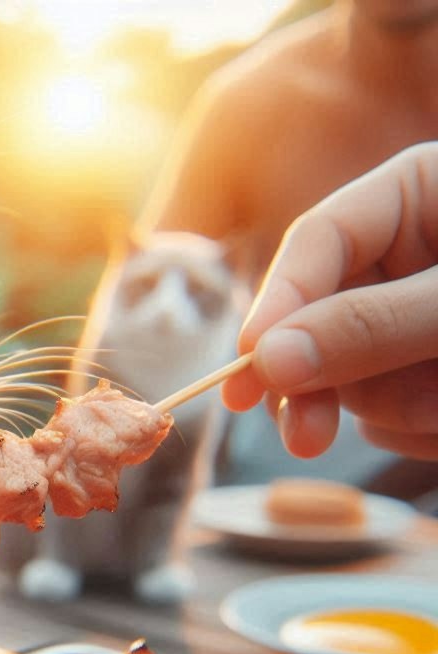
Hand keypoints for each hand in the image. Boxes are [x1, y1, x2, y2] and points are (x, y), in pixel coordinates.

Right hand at [222, 142, 437, 459]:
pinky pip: (394, 412)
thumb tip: (270, 360)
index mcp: (415, 196)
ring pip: (357, 377)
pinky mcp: (427, 372)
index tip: (252, 367)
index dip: (279, 305)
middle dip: (317, 381)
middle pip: (320, 319)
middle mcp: (407, 258)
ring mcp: (414, 320)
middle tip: (304, 438)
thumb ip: (374, 322)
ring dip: (398, 406)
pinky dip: (422, 427)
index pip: (317, 240)